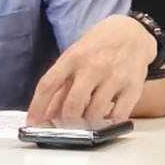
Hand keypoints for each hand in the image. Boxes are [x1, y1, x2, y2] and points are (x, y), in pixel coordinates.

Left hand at [26, 14, 156, 123]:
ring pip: (94, 114)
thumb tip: (48, 115)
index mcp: (73, 57)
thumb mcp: (76, 57)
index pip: (48, 85)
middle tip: (62, 132)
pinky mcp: (132, 88)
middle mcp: (92, 66)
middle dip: (64, 124)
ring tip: (84, 126)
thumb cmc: (100, 45)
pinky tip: (104, 123)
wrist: (133, 32)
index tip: (32, 124)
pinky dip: (108, 126)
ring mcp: (114, 77)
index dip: (37, 107)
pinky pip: (118, 116)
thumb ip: (62, 85)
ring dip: (86, 126)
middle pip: (72, 105)